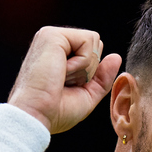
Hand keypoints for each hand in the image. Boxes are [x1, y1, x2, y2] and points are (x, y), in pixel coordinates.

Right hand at [7, 26, 121, 133]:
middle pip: (96, 45)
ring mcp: (51, 35)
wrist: (35, 117)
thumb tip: (116, 56)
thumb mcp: (86, 95)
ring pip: (94, 42)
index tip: (68, 88)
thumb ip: (102, 77)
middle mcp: (54, 41)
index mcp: (58, 54)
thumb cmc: (55, 111)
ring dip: (85, 68)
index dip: (90, 74)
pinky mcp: (52, 35)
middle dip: (90, 70)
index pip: (92, 53)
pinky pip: (88, 42)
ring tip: (61, 78)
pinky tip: (62, 72)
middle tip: (65, 83)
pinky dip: (82, 63)